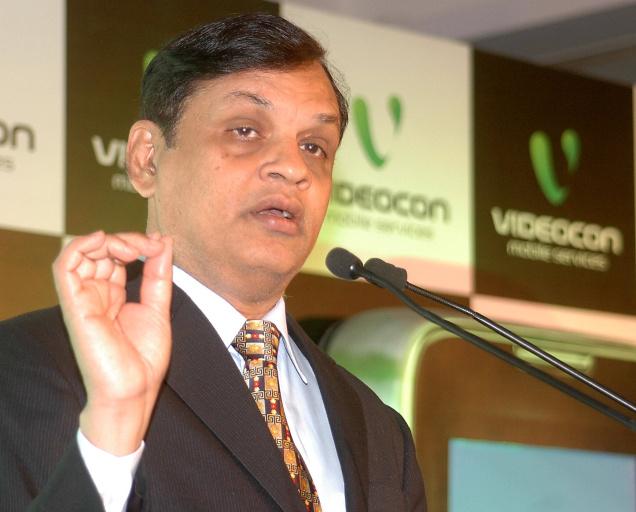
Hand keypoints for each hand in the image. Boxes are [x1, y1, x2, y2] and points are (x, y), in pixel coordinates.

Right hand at [53, 231, 172, 454]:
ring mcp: (83, 298)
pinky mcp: (74, 305)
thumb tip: (163, 241)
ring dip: (107, 241)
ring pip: (81, 253)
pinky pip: (64, 268)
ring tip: (132, 249)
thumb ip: (159, 273)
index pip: (117, 255)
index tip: (159, 244)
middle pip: (101, 250)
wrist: (134, 390)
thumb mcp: (158, 307)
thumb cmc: (144, 358)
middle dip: (126, 239)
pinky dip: (79, 247)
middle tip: (149, 245)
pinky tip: (102, 240)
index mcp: (114, 294)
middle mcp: (96, 294)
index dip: (137, 243)